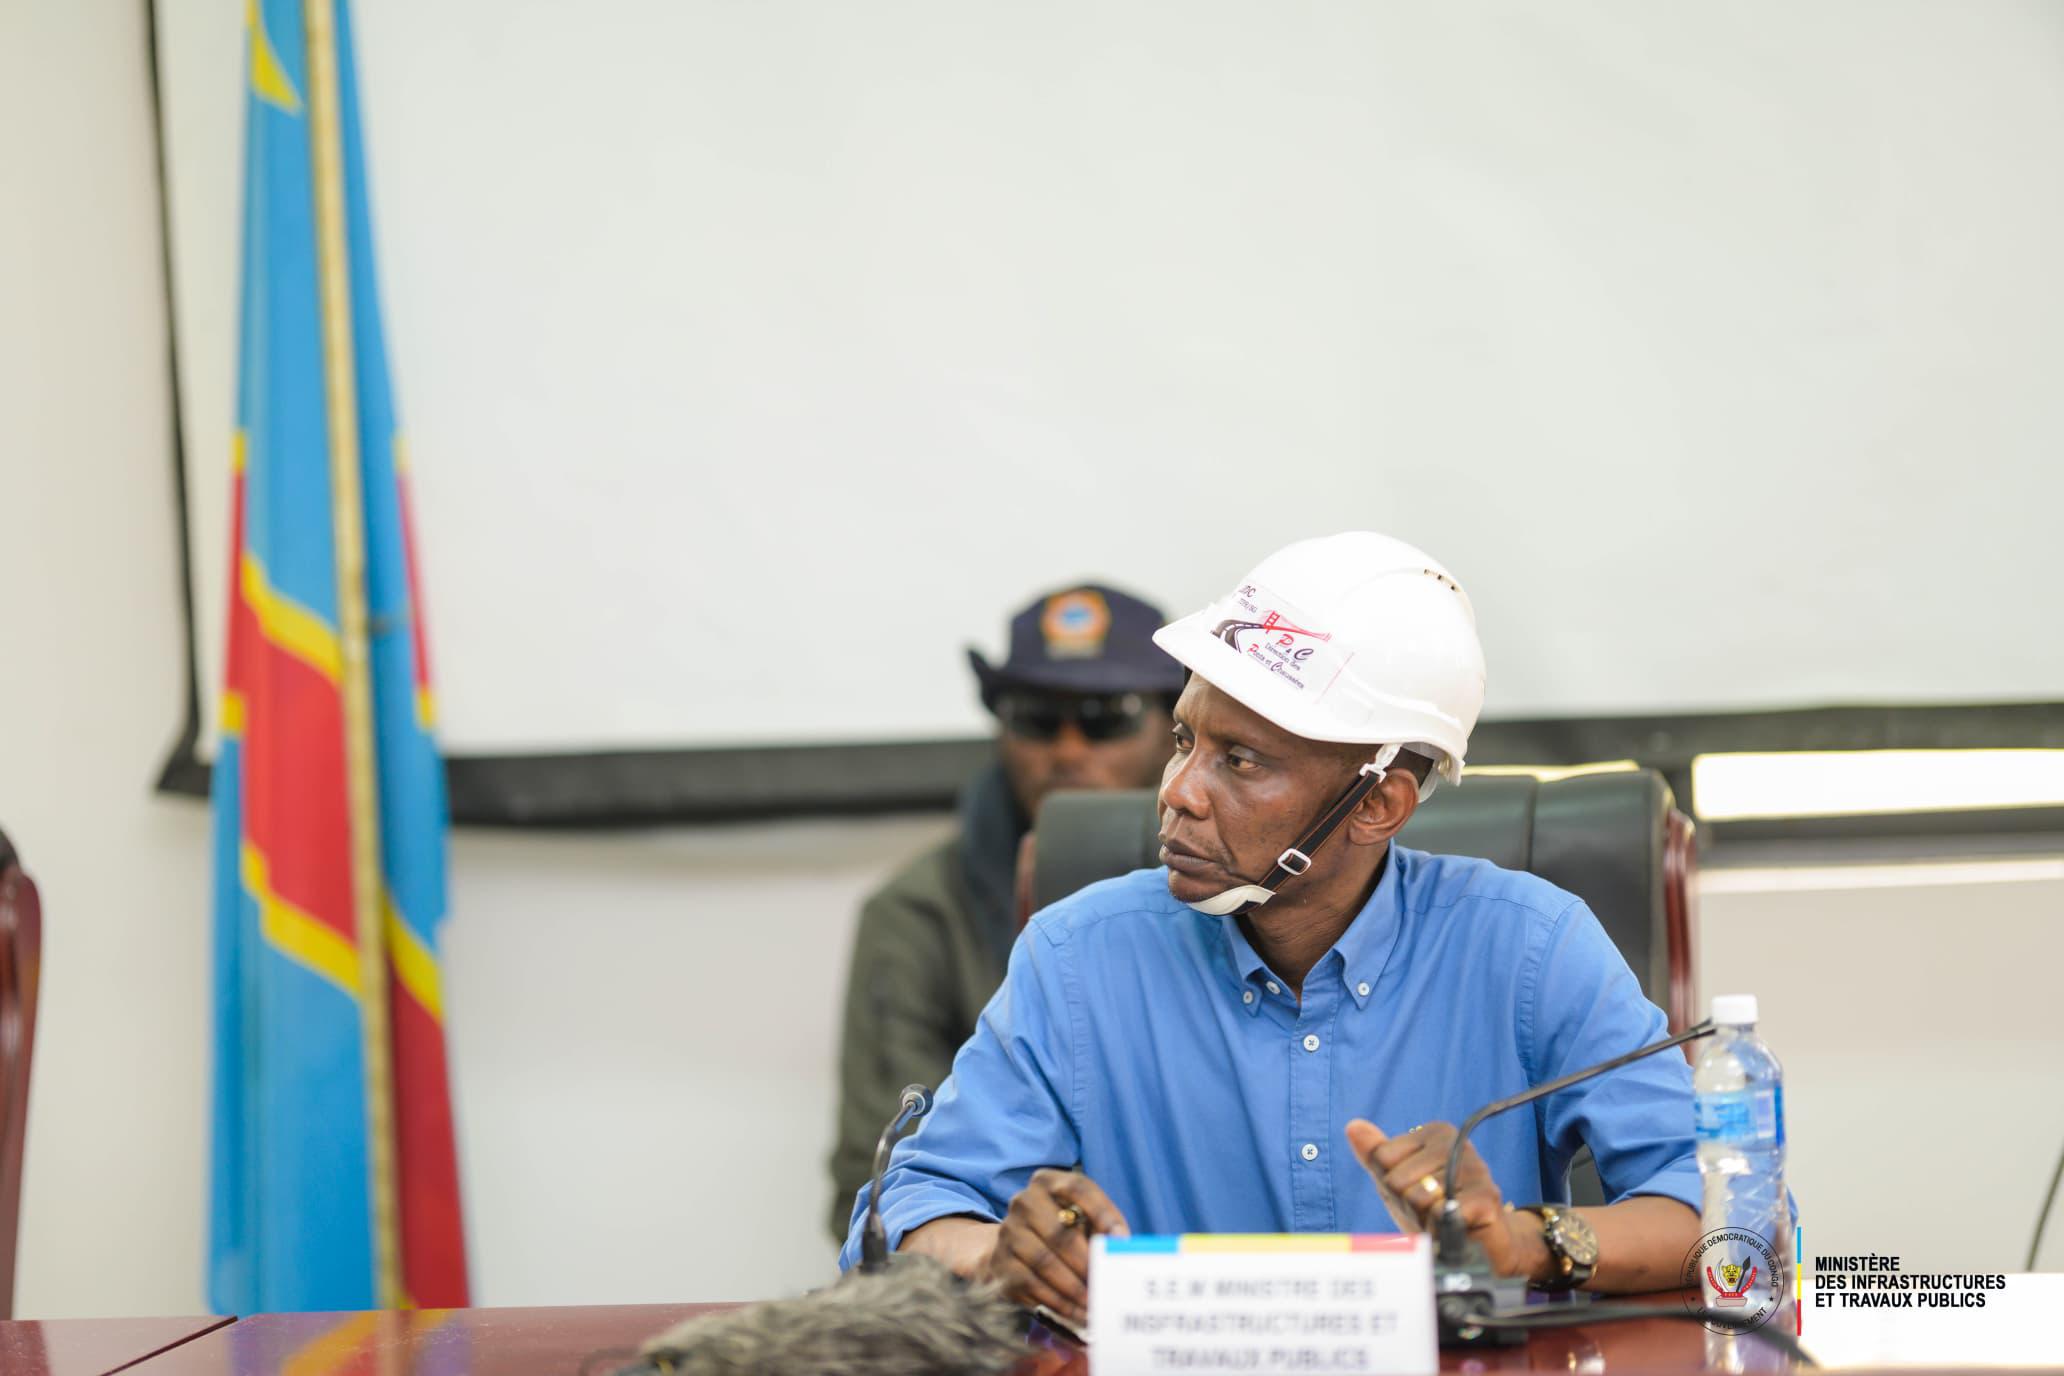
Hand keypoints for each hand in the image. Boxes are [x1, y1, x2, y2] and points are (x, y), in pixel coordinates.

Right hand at [978, 1168, 1129, 1327]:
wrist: (1015, 1246)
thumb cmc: (1061, 1230)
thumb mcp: (1082, 1218)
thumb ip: (1103, 1225)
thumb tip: (1122, 1243)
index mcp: (1048, 1182)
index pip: (1078, 1188)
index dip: (1102, 1213)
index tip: (1121, 1239)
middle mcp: (1024, 1202)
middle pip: (1060, 1233)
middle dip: (1087, 1262)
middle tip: (1107, 1284)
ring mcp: (1008, 1231)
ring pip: (1044, 1261)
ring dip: (1073, 1287)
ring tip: (1094, 1303)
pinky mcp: (1000, 1262)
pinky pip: (1030, 1284)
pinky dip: (1057, 1301)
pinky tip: (1076, 1311)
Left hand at [1345, 1120, 1542, 1280]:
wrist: (1478, 1247)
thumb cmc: (1434, 1211)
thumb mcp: (1397, 1182)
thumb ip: (1375, 1155)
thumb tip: (1352, 1126)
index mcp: (1436, 1133)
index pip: (1382, 1157)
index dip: (1391, 1185)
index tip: (1416, 1191)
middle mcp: (1457, 1143)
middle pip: (1397, 1179)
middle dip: (1407, 1205)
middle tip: (1430, 1211)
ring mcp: (1475, 1168)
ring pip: (1417, 1198)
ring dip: (1424, 1220)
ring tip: (1442, 1219)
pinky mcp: (1486, 1197)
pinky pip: (1440, 1214)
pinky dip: (1440, 1230)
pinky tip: (1455, 1228)